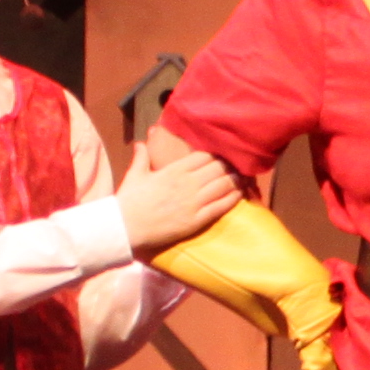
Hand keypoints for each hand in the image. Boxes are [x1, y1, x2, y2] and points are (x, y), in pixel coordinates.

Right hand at [113, 144, 246, 255]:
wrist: (124, 227)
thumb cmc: (129, 201)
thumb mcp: (135, 174)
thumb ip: (141, 156)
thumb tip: (141, 142)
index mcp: (174, 170)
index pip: (205, 156)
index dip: (217, 154)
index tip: (225, 155)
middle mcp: (187, 183)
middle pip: (219, 168)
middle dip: (231, 166)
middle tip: (241, 166)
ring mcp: (193, 202)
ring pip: (224, 185)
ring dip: (237, 180)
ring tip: (245, 178)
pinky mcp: (197, 220)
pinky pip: (221, 206)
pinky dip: (234, 198)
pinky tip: (241, 194)